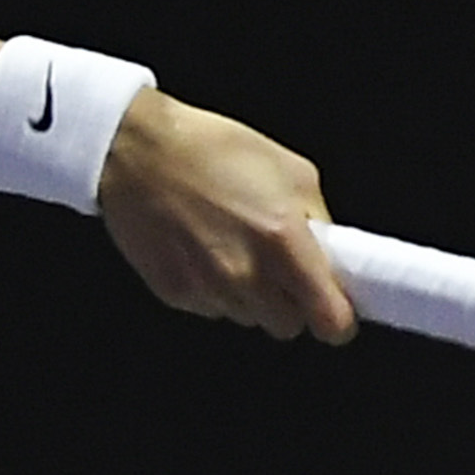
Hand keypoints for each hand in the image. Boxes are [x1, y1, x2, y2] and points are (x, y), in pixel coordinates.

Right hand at [93, 92, 356, 341]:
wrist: (136, 150)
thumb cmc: (210, 148)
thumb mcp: (290, 168)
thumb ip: (317, 219)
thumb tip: (327, 252)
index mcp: (283, 241)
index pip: (331, 320)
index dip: (338, 319)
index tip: (335, 307)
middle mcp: (246, 274)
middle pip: (288, 326)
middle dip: (290, 303)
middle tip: (278, 267)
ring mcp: (207, 289)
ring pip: (248, 318)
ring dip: (249, 296)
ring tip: (232, 246)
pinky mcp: (175, 294)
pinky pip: (210, 307)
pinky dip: (213, 288)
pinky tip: (202, 249)